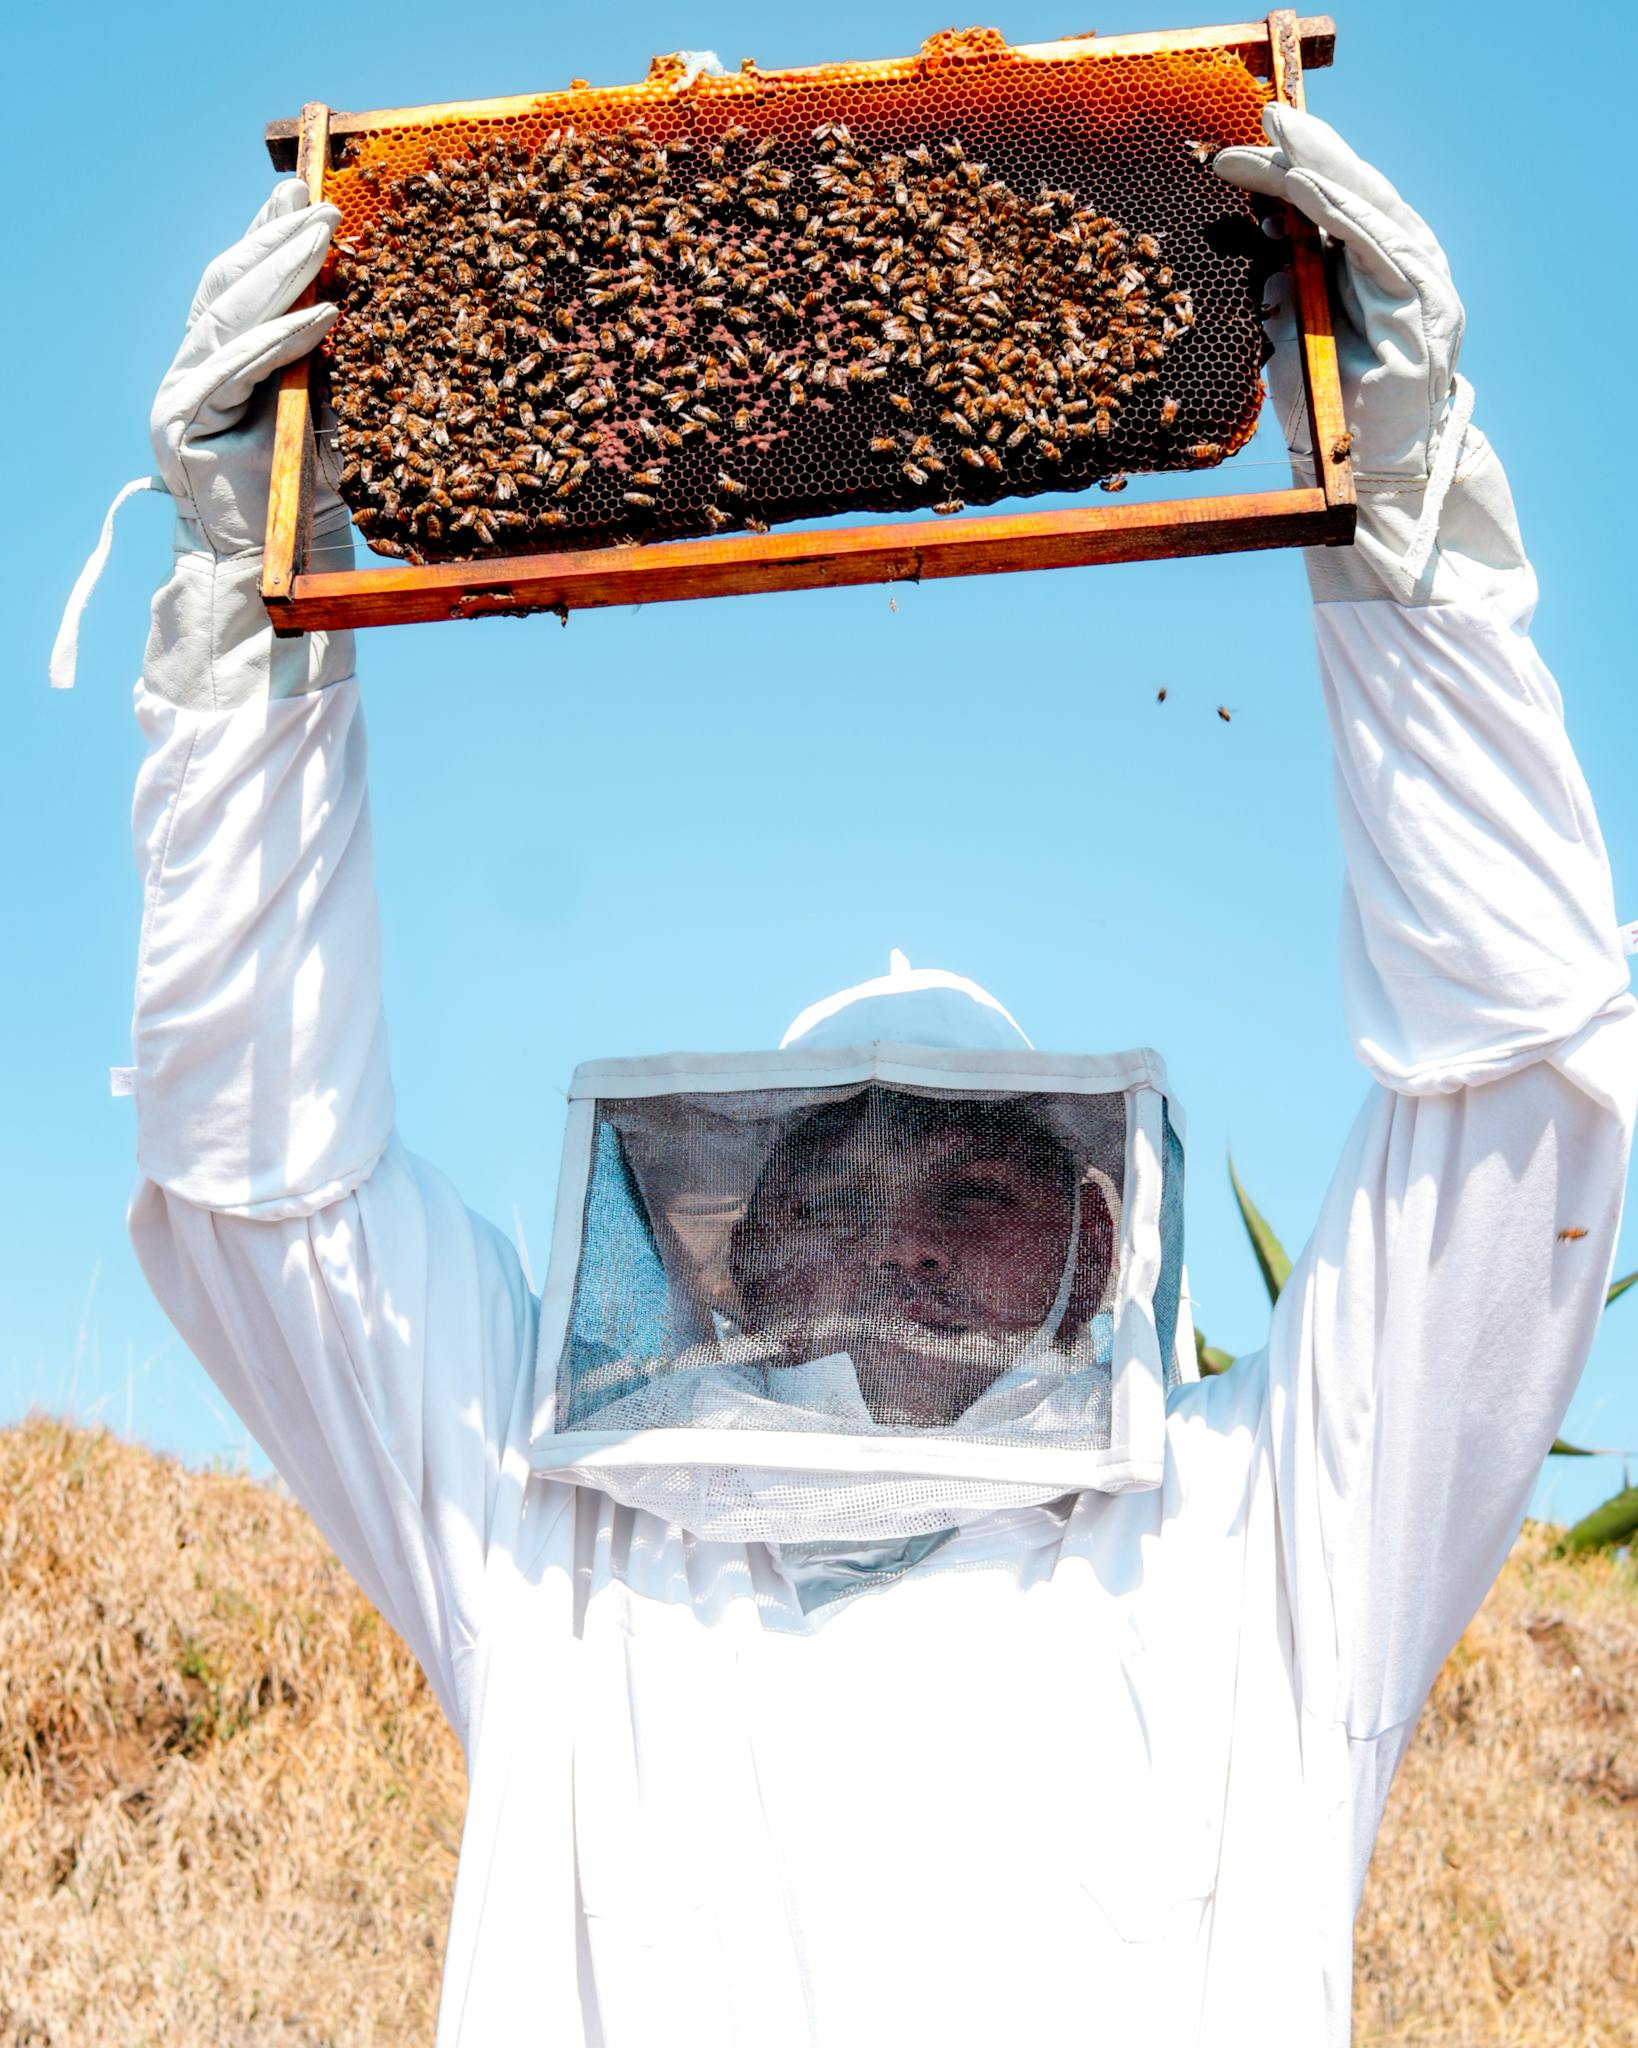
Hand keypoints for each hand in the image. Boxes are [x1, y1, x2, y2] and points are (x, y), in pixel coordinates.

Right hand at [150, 180, 342, 557]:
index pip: (245, 284)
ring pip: (229, 313)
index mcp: (223, 360)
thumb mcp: (328, 414)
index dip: (269, 234)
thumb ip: (331, 363)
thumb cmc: (304, 498)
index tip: (303, 190)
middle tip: (318, 201)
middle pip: (231, 284)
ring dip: (281, 272)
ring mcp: (181, 390)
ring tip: (324, 238)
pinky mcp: (180, 421)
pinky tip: (321, 315)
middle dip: (275, 240)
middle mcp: (194, 367)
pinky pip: (237, 367)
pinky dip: (281, 338)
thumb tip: (369, 302)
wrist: (269, 569)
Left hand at [1214, 107, 1523, 609]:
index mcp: (1373, 277)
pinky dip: (1345, 216)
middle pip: (1355, 198)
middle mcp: (1405, 273)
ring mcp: (1421, 289)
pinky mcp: (1424, 313)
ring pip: (1371, 213)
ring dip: (1324, 172)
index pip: (1332, 212)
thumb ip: (1285, 296)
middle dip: (1311, 154)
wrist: (1368, 482)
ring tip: (1285, 141)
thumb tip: (1264, 250)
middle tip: (1268, 118)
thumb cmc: (1329, 417)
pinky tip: (1311, 189)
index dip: (1294, 173)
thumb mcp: (1291, 344)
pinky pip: (1381, 250)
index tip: (1246, 150)